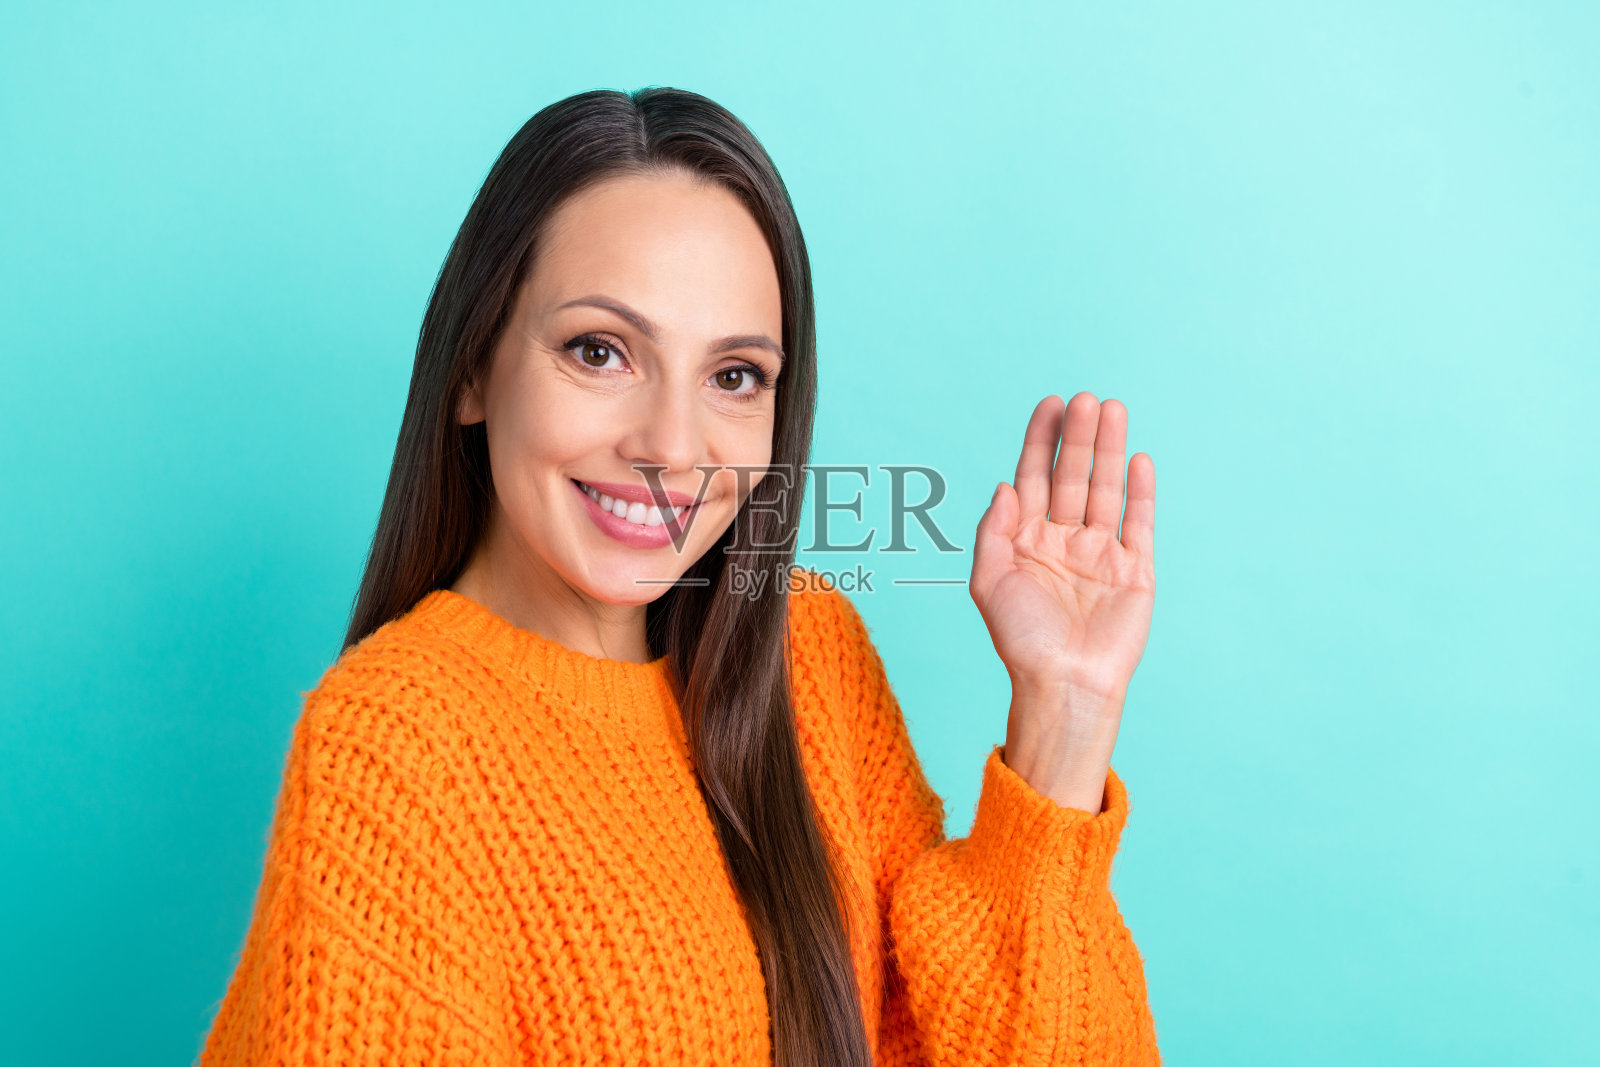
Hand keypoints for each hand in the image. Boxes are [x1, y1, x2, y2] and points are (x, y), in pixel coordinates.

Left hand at [970, 393, 1155, 808]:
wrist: (1064, 685)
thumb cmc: (1020, 640)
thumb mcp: (989, 582)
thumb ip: (994, 530)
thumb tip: (1005, 483)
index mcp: (1026, 540)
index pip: (1033, 476)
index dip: (1041, 440)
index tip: (1049, 404)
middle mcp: (1063, 540)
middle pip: (1072, 476)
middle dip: (1078, 438)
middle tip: (1085, 399)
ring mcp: (1100, 554)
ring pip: (1106, 491)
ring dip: (1109, 450)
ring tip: (1112, 409)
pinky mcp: (1134, 571)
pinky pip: (1138, 523)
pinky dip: (1140, 492)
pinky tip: (1138, 460)